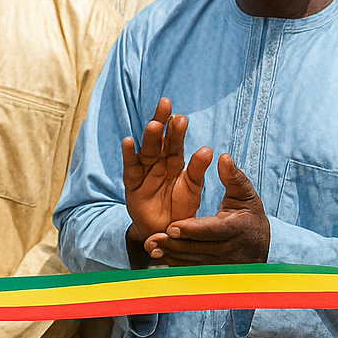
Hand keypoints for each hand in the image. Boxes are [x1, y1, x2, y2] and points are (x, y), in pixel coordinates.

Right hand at [122, 98, 209, 247]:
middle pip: (159, 140)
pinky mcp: (133, 185)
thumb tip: (208, 149)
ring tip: (154, 124)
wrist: (167, 232)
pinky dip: (129, 155)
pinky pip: (131, 168)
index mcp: (174, 163)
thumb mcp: (193, 188)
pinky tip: (129, 141)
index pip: (175, 141)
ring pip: (146, 151)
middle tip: (165, 104)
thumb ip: (198, 170)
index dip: (177, 128)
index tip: (181, 115)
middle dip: (161, 122)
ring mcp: (144, 173)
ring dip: (149, 137)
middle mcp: (158, 164)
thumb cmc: (181, 209)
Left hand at [146, 153, 269, 264]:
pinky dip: (176, 263)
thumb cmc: (250, 215)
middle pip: (198, 247)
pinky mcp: (214, 270)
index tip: (172, 226)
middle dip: (174, 244)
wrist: (262, 246)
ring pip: (193, 260)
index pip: (211, 230)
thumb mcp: (245, 195)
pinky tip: (159, 256)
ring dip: (171, 255)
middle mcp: (229, 249)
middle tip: (152, 238)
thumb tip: (223, 157)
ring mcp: (222, 263)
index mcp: (236, 228)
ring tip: (150, 247)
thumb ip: (233, 177)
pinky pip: (193, 268)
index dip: (191, 229)